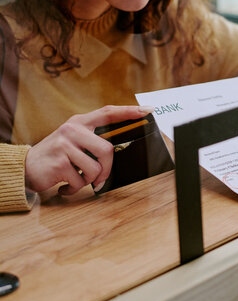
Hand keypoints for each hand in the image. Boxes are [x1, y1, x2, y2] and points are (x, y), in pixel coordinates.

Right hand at [25, 105, 153, 194]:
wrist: (26, 168)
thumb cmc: (57, 156)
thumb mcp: (73, 141)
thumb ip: (93, 140)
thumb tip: (118, 151)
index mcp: (79, 122)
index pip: (108, 112)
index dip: (128, 112)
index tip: (147, 111)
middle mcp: (72, 129)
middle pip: (107, 150)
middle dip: (107, 169)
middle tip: (99, 179)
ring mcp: (64, 145)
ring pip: (95, 169)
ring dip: (89, 181)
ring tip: (76, 179)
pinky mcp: (59, 162)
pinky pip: (80, 181)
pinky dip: (74, 189)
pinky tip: (64, 186)